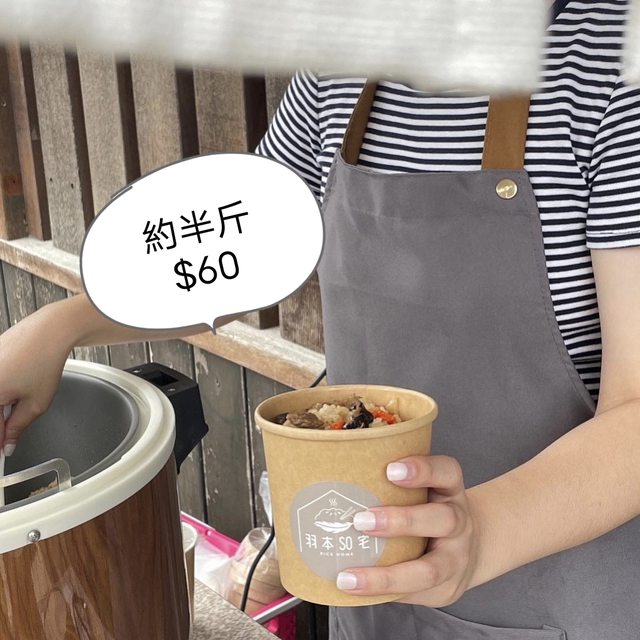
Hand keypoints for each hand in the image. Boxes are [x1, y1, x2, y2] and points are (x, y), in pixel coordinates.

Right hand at [0, 307, 71, 452]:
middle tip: (15, 423)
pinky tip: (18, 380)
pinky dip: (3, 387)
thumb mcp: (35, 403)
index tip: (5, 449)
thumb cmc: (43, 361)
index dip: (0, 441)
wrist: (49, 331)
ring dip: (2, 404)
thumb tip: (7, 444)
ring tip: (21, 391)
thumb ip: (17, 427)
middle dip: (2, 421)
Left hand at [336, 455, 478, 606]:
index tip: (391, 470)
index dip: (422, 469)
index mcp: (449, 490)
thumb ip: (389, 483)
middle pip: (442, 519)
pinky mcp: (446, 589)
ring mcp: (456, 558)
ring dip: (386, 575)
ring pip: (429, 569)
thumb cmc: (428, 512)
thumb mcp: (423, 490)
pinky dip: (383, 594)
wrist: (468, 551)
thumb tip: (329, 476)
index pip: (446, 471)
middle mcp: (458, 522)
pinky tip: (356, 590)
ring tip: (350, 577)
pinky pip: (415, 594)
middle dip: (400, 521)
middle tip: (361, 521)